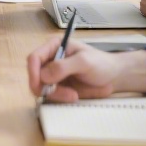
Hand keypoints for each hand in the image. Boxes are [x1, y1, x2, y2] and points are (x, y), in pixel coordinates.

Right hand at [26, 38, 145, 101]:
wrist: (113, 77)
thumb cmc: (101, 64)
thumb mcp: (84, 62)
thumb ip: (63, 66)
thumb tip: (43, 76)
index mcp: (54, 47)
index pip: (34, 58)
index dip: (32, 72)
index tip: (38, 86)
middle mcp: (50, 60)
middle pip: (35, 75)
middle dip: (45, 87)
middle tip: (64, 93)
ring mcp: (53, 75)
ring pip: (41, 88)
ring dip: (55, 94)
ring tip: (74, 95)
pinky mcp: (58, 87)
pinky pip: (50, 95)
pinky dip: (59, 98)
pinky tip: (73, 96)